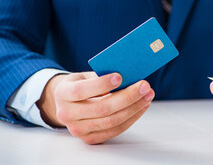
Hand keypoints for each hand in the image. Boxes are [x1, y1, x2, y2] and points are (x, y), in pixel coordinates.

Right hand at [37, 72, 153, 143]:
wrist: (68, 104)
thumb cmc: (81, 85)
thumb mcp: (85, 76)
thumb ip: (101, 75)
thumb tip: (129, 74)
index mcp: (63, 93)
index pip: (81, 91)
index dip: (101, 84)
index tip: (120, 76)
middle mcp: (67, 114)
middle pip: (102, 108)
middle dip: (127, 97)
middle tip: (145, 86)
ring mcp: (78, 129)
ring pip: (111, 121)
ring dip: (134, 108)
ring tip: (148, 96)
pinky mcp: (89, 138)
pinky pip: (115, 130)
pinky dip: (132, 118)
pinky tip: (141, 106)